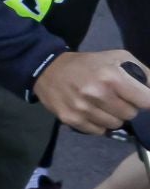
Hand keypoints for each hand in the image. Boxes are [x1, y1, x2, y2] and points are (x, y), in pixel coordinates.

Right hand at [33, 50, 149, 133]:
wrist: (48, 69)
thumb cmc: (88, 63)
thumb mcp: (118, 57)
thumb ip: (143, 73)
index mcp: (111, 77)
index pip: (146, 101)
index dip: (143, 99)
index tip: (137, 95)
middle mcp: (97, 94)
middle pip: (131, 114)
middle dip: (127, 107)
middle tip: (115, 97)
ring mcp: (83, 109)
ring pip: (115, 124)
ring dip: (112, 116)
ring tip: (102, 104)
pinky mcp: (71, 119)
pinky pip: (99, 131)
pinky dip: (98, 123)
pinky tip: (90, 111)